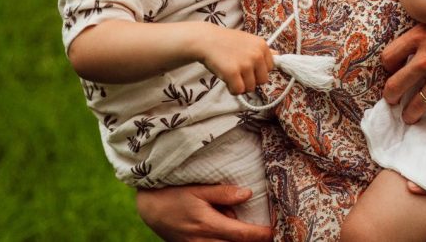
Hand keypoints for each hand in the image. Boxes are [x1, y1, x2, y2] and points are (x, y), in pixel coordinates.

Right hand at [136, 184, 271, 241]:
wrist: (151, 209)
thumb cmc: (175, 195)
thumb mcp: (198, 189)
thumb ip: (223, 193)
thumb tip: (248, 194)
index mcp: (208, 224)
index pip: (242, 234)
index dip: (261, 234)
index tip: (275, 231)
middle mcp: (204, 240)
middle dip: (254, 241)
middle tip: (269, 232)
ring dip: (239, 241)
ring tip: (251, 231)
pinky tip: (231, 233)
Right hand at [196, 26, 273, 94]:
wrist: (206, 40)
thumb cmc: (227, 42)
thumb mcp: (248, 41)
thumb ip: (263, 50)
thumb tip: (278, 55)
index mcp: (262, 46)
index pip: (270, 68)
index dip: (258, 71)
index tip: (248, 67)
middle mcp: (256, 55)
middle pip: (263, 80)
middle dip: (251, 80)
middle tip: (239, 73)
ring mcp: (245, 64)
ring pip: (251, 87)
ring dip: (241, 85)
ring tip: (231, 74)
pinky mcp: (233, 73)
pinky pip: (238, 91)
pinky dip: (232, 89)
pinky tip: (227, 80)